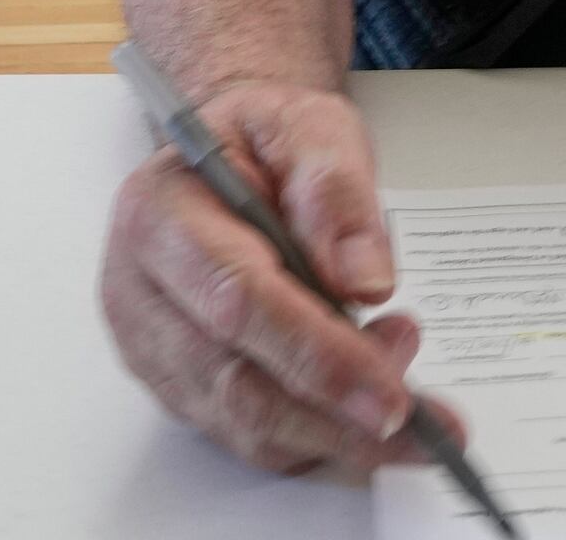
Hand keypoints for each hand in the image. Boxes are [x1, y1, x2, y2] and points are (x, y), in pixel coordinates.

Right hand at [96, 80, 456, 479]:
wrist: (225, 160)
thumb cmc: (260, 144)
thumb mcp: (307, 127)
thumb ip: (335, 191)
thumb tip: (363, 280)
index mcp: (160, 214)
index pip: (238, 300)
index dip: (317, 355)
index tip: (389, 392)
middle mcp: (140, 291)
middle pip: (239, 384)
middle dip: (340, 417)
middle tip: (425, 425)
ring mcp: (154, 349)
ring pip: (247, 425)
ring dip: (338, 428)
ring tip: (403, 380)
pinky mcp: (179, 387)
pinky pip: (252, 438)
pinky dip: (318, 435)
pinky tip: (361, 398)